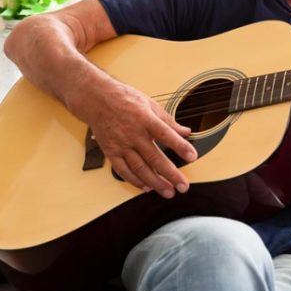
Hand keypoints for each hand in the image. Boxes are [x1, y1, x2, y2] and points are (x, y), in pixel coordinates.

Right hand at [75, 78, 197, 197]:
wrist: (97, 100)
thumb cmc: (125, 99)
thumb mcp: (150, 104)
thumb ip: (169, 121)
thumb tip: (186, 132)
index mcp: (145, 119)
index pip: (166, 134)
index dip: (180, 146)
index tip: (193, 156)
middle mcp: (133, 134)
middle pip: (154, 157)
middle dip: (170, 174)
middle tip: (183, 186)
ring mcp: (121, 145)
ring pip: (139, 168)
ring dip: (155, 182)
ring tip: (168, 191)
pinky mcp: (111, 152)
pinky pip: (123, 170)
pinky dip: (135, 181)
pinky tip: (147, 187)